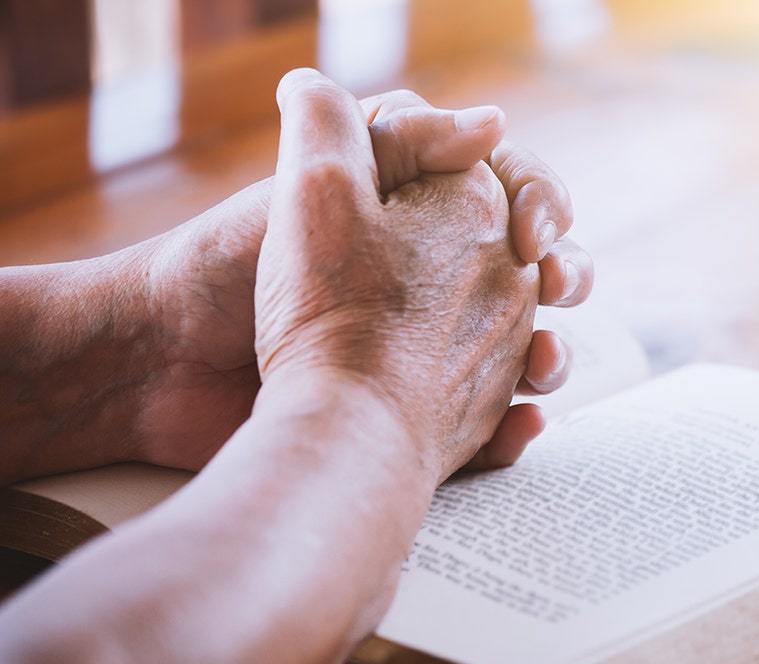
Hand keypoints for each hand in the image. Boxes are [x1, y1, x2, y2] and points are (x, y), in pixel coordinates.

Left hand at [136, 83, 592, 471]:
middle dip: (565, 271)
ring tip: (541, 367)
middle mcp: (427, 279)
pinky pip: (489, 421)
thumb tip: (494, 122)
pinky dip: (515, 426)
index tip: (533, 231)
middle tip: (554, 285)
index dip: (539, 200)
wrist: (172, 370)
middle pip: (533, 268)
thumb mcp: (317, 183)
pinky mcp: (413, 414)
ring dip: (551, 353)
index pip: (509, 191)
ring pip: (525, 346)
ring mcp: (424, 349)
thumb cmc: (236, 272)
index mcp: (414, 216)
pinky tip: (520, 423)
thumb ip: (399, 136)